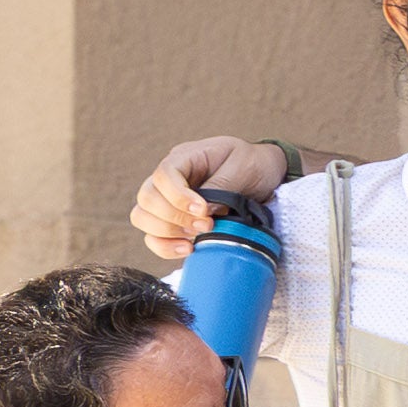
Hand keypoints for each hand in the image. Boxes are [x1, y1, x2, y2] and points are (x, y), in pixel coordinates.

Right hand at [129, 135, 284, 259]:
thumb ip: (221, 187)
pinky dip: (165, 246)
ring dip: (166, 233)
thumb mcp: (243, 167)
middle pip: (147, 198)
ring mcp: (168, 199)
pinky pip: (154, 237)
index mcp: (185, 158)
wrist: (265, 173)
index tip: (203, 210)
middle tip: (206, 225)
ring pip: (143, 218)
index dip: (177, 197)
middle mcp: (169, 179)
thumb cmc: (252, 163)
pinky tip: (189, 248)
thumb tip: (204, 213)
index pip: (163, 175)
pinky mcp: (174, 221)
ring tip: (196, 238)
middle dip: (174, 217)